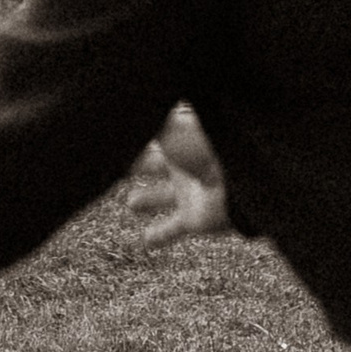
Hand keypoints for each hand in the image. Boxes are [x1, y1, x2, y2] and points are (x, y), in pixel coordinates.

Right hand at [126, 103, 231, 247]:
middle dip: (139, 164)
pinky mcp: (194, 219)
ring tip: (131, 204)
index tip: (111, 140)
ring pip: (163, 196)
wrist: (239, 179)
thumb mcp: (167, 126)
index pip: (151, 134)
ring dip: (148, 200)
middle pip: (155, 164)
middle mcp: (184, 164)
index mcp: (178, 137)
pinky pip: (173, 230)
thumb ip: (142, 122)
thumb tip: (113, 108)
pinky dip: (159, 237)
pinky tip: (145, 242)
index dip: (133, 136)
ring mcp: (190, 192)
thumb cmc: (205, 144)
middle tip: (119, 168)